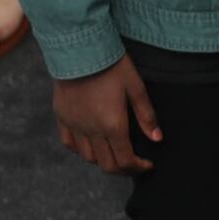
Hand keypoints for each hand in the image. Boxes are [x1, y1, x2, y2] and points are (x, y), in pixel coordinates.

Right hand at [52, 58, 161, 174]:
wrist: (80, 50)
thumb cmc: (112, 66)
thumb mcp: (136, 88)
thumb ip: (146, 116)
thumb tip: (157, 139)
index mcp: (112, 125)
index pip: (125, 160)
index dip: (138, 168)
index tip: (148, 165)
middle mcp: (91, 130)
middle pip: (106, 164)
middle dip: (123, 169)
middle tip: (134, 163)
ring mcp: (74, 125)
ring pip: (88, 157)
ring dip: (103, 160)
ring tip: (115, 152)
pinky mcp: (62, 117)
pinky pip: (69, 143)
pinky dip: (81, 149)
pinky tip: (92, 143)